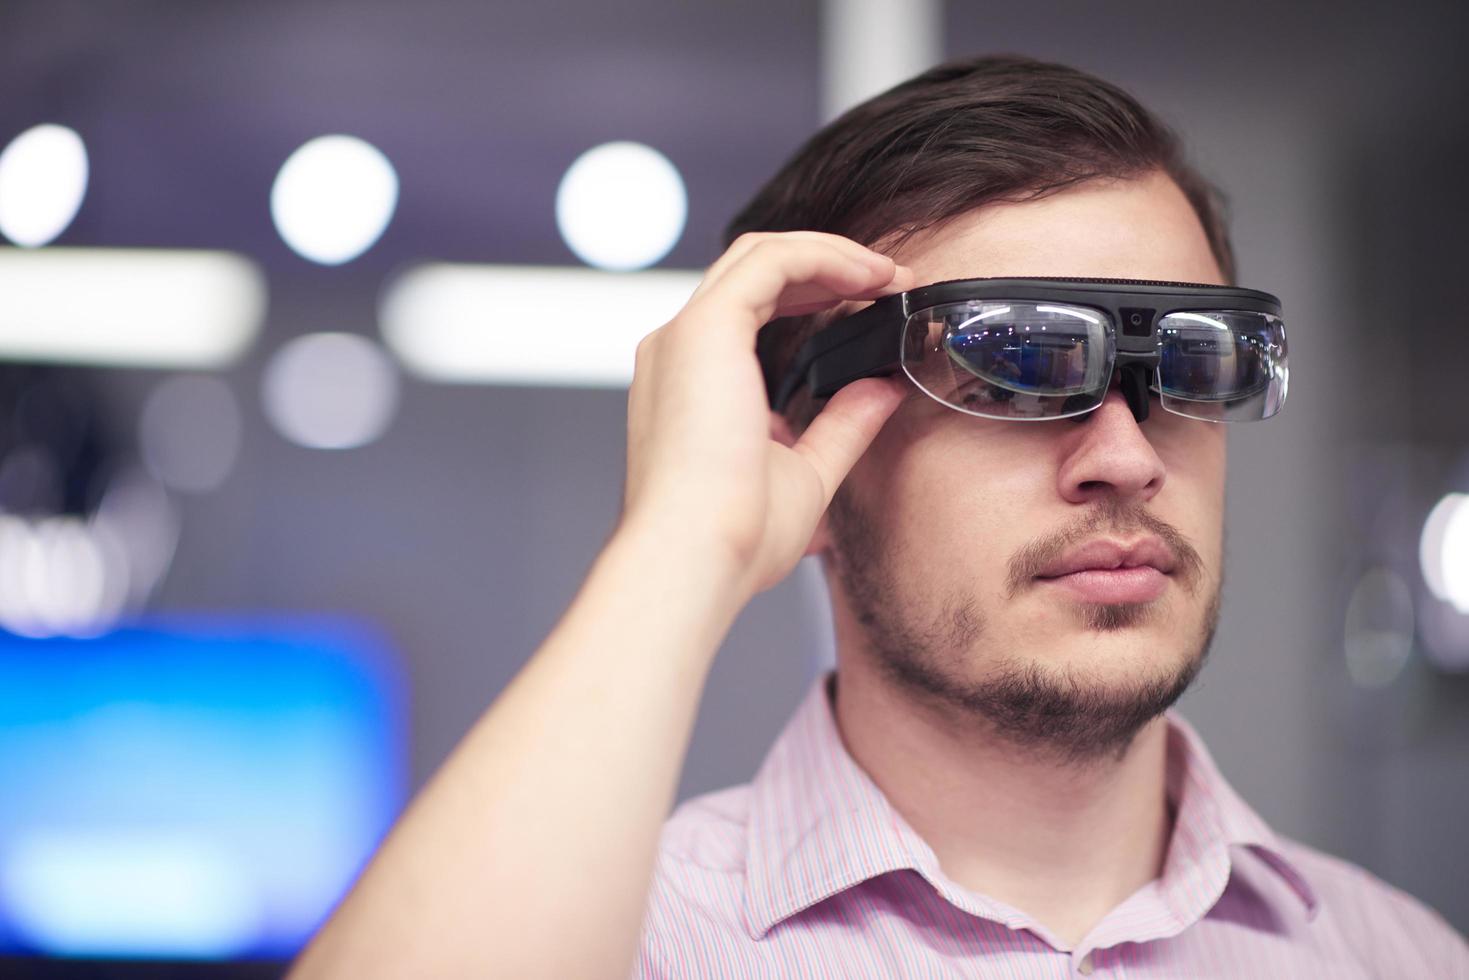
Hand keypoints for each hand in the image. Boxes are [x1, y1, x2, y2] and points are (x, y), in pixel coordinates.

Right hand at [621, 231, 915, 598]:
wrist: (695, 559)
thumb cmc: (733, 537)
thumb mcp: (806, 474)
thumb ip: (842, 426)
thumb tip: (881, 390)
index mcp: (692, 385)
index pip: (750, 309)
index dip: (813, 298)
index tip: (870, 309)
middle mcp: (679, 352)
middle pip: (754, 272)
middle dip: (827, 269)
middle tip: (889, 283)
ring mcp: (686, 336)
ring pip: (761, 255)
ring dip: (830, 256)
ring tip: (887, 274)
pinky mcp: (705, 329)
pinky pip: (771, 262)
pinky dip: (824, 257)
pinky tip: (869, 276)